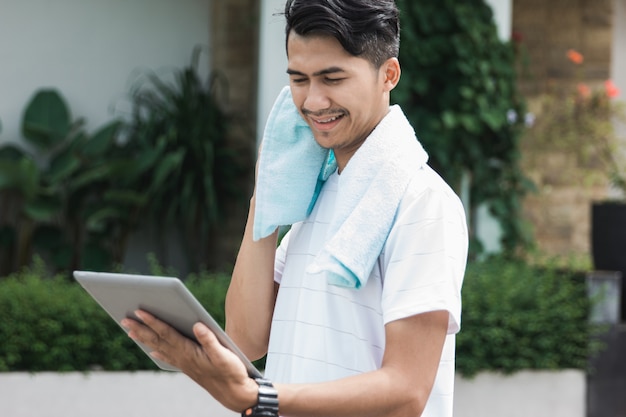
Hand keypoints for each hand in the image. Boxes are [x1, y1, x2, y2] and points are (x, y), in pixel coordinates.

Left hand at [121, 310, 257, 411]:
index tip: (140, 311)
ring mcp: (184, 363)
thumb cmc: (230, 372)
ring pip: (160, 348)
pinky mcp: (189, 367)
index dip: (153, 321)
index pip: (167, 333)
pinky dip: (159, 352)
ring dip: (145, 338)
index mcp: (189, 352)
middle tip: (124, 318)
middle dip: (141, 328)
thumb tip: (197, 324)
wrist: (234, 393)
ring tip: (131, 331)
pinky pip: (169, 357)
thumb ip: (210, 340)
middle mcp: (183, 358)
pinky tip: (153, 351)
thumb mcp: (224, 355)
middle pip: (158, 340)